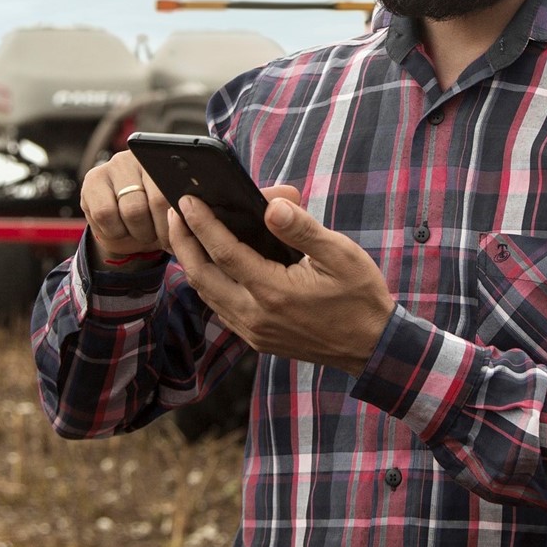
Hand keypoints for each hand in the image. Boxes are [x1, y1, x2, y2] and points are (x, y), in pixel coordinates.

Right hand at [78, 150, 173, 267]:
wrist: (119, 231)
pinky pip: (105, 214)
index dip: (178, 216)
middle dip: (159, 229)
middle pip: (156, 201)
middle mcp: (138, 158)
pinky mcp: (91, 181)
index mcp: (164, 162)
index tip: (178, 231)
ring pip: (131, 210)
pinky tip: (119, 230)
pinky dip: (115, 231)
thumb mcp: (170, 215)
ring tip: (139, 233)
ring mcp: (112, 166)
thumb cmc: (151, 220)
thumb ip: (184, 210)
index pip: (178, 188)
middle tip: (156, 236)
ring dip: (137, 233)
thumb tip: (200, 212)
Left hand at [167, 188, 395, 375]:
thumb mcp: (341, 255)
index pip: (224, 253)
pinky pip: (220, 308)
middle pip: (201, 275)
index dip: (202, 224)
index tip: (187, 200)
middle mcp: (256, 315)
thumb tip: (272, 206)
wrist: (371, 346)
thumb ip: (303, 229)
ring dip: (192, 262)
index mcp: (274, 292)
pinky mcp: (257, 339)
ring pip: (206, 295)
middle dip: (183, 241)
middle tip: (175, 212)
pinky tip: (209, 265)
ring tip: (186, 233)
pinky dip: (207, 283)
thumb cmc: (360, 297)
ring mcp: (254, 331)